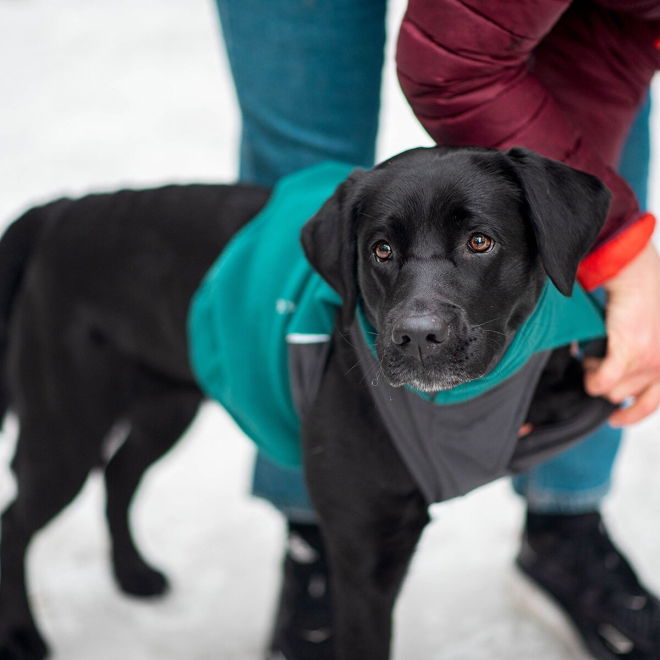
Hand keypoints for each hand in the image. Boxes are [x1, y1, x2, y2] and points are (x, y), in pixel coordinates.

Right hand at [584, 242, 659, 425]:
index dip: (631, 415)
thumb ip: (637, 361)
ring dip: (593, 374)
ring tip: (590, 354)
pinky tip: (583, 362)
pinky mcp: (628, 353)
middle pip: (620, 396)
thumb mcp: (647, 339)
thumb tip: (609, 381)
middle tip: (594, 363)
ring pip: (608, 389)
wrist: (639, 279)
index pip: (651, 405)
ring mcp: (647, 362)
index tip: (615, 418)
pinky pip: (602, 380)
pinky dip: (591, 376)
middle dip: (603, 383)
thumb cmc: (641, 303)